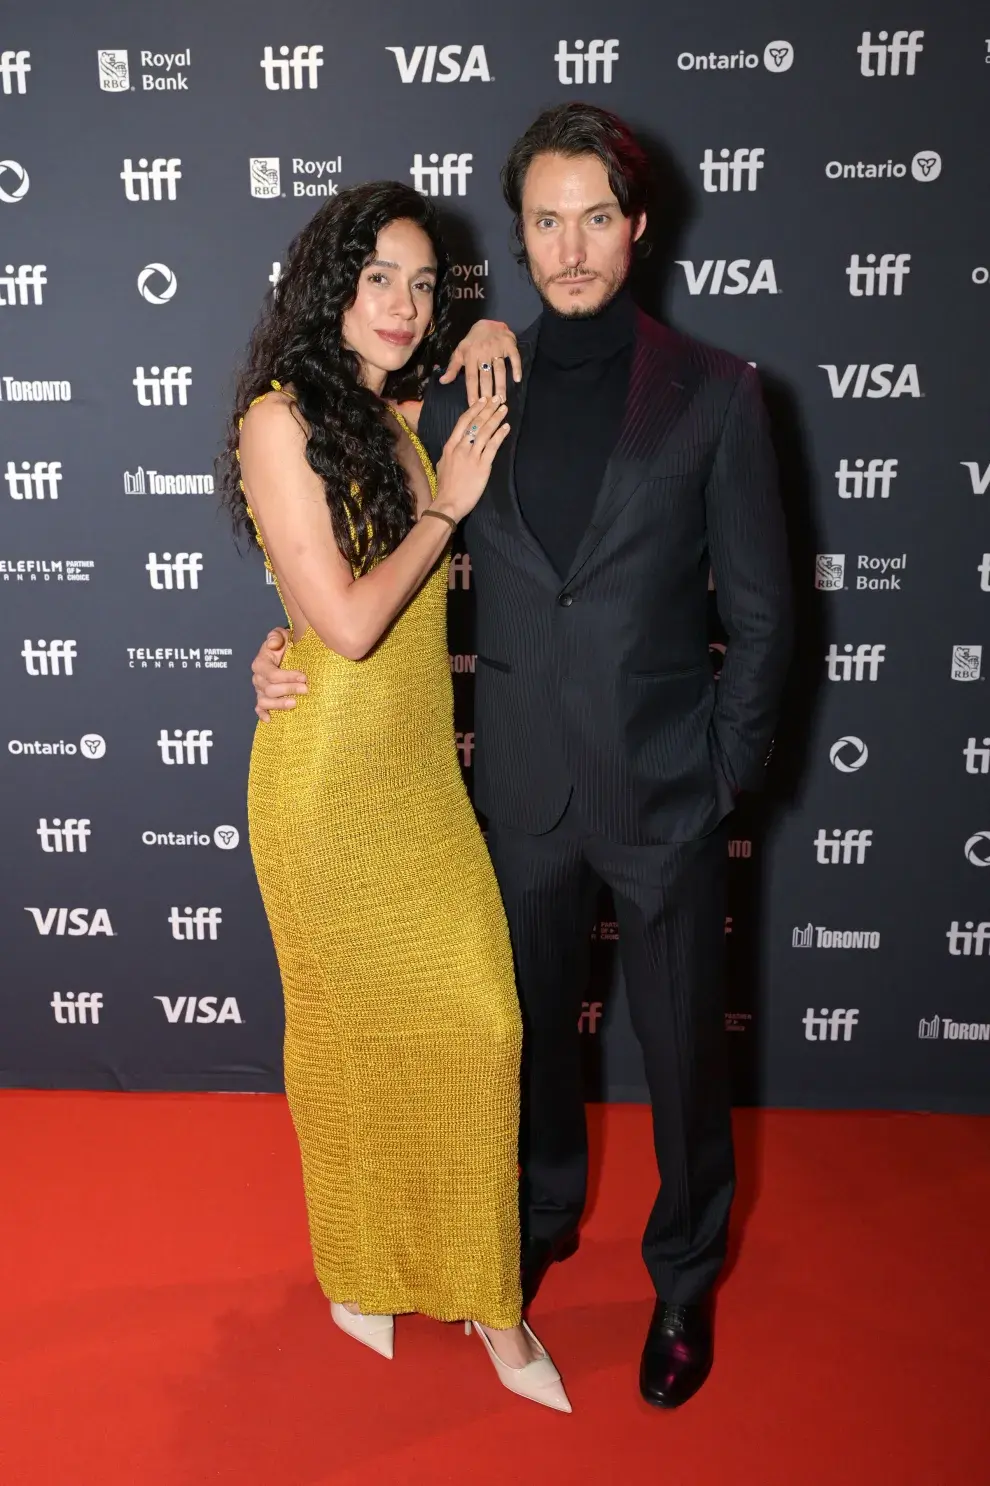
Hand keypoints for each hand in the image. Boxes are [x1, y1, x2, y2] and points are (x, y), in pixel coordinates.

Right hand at [252, 627, 306, 720]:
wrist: (286, 652)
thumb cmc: (284, 644)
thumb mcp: (281, 635)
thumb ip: (276, 636)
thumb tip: (273, 645)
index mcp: (260, 663)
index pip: (272, 675)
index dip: (288, 677)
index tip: (303, 677)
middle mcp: (258, 678)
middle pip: (270, 689)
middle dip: (289, 689)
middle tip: (306, 689)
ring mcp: (260, 690)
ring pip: (265, 701)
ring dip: (280, 704)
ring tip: (294, 703)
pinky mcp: (263, 698)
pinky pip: (259, 708)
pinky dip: (263, 714)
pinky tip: (271, 719)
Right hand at [434, 397, 509, 520]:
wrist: (448, 503)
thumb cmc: (445, 487)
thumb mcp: (442, 464)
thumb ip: (450, 453)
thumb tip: (455, 445)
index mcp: (450, 446)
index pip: (463, 421)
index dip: (474, 409)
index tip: (482, 400)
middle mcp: (461, 447)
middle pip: (476, 423)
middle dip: (488, 408)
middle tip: (497, 398)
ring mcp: (471, 456)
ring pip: (485, 432)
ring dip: (496, 418)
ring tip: (504, 409)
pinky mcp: (482, 466)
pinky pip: (492, 446)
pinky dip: (500, 435)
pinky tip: (506, 427)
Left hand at [439, 320, 521, 402]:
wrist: (488, 323)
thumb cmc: (472, 341)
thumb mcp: (460, 352)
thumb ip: (452, 368)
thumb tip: (443, 381)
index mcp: (470, 356)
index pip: (471, 377)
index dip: (472, 392)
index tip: (474, 405)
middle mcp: (483, 353)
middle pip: (486, 376)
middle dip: (487, 392)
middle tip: (490, 407)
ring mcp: (497, 348)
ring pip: (499, 369)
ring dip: (501, 385)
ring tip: (502, 400)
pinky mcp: (509, 345)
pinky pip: (514, 357)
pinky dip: (516, 368)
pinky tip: (517, 379)